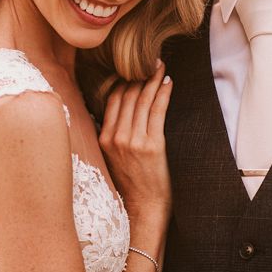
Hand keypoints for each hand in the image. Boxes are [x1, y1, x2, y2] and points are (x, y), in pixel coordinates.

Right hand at [99, 61, 171, 221]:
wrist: (143, 211)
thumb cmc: (130, 186)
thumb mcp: (110, 159)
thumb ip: (110, 136)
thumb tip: (114, 114)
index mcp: (103, 138)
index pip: (113, 99)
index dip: (124, 81)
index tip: (134, 69)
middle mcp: (115, 137)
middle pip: (127, 95)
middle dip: (140, 75)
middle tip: (150, 60)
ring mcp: (133, 141)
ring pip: (142, 100)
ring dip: (152, 79)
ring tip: (160, 66)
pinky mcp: (152, 145)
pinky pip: (157, 111)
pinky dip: (163, 93)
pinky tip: (168, 82)